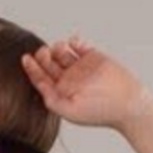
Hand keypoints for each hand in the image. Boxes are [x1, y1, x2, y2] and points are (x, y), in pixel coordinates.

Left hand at [20, 33, 152, 130]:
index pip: (41, 79)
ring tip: (62, 49)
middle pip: (49, 64)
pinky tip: (75, 44)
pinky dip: (74, 40)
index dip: (32, 69)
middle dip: (43, 56)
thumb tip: (40, 87)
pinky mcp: (92, 56)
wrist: (127, 102)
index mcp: (60, 94)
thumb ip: (52, 101)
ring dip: (58, 47)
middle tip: (44, 53)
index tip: (26, 58)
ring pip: (61, 52)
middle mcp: (68, 80)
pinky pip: (78, 44)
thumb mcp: (70, 111)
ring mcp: (80, 67)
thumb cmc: (100, 112)